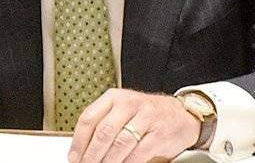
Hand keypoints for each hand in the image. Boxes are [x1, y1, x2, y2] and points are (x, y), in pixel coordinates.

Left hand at [68, 89, 199, 162]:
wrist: (181, 115)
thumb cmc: (146, 115)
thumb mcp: (122, 111)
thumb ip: (103, 124)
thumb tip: (82, 148)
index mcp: (115, 97)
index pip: (89, 118)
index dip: (79, 141)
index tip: (74, 157)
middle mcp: (129, 104)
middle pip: (103, 132)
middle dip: (92, 155)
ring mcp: (146, 117)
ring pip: (120, 143)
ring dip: (108, 161)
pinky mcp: (160, 133)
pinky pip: (139, 153)